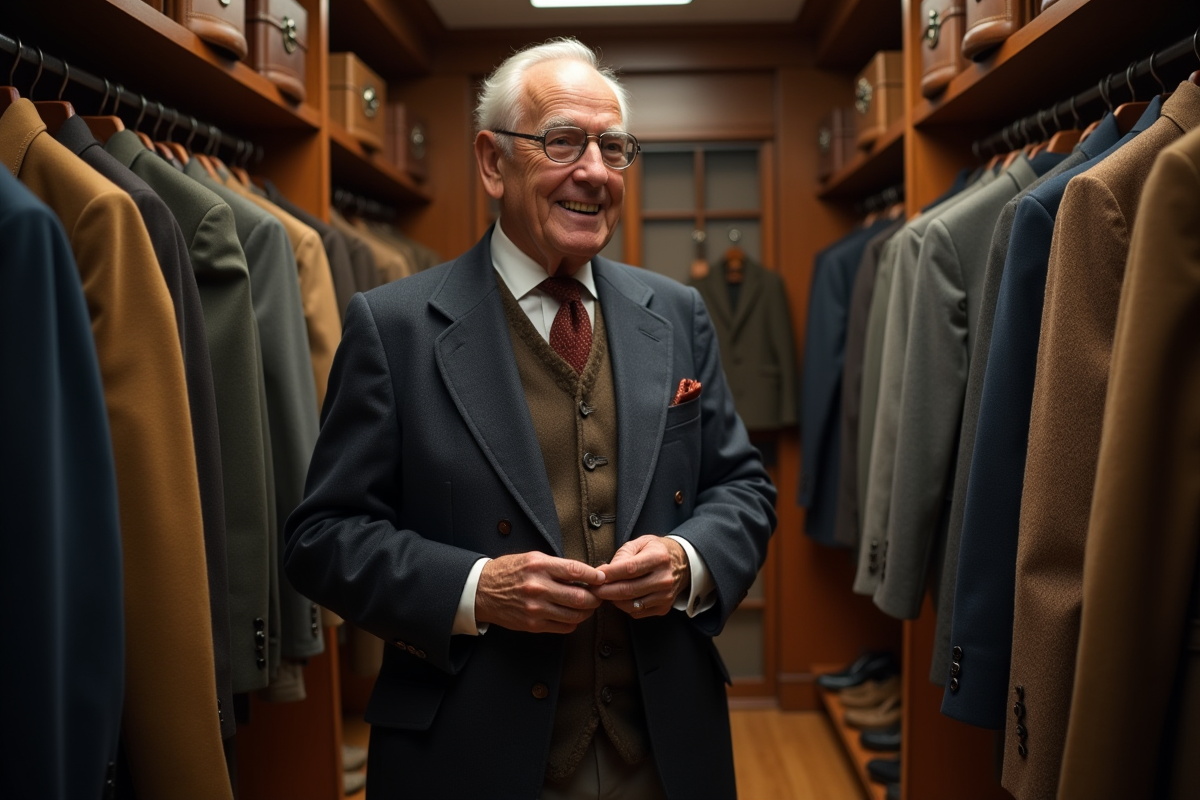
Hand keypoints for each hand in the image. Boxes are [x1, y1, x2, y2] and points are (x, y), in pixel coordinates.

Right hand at [475, 552, 605, 633]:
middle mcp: (538, 588)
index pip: (575, 571)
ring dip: (587, 611)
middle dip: (595, 597)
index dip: (594, 576)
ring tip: (588, 606)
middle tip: (599, 595)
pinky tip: (572, 615)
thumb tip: (584, 573)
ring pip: (575, 615)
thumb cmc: (508, 572)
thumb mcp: (532, 558)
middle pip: (580, 597)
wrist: (481, 591)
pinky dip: (573, 622)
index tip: (601, 578)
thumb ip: (557, 565)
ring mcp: (536, 609)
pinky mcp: (533, 624)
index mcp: (539, 567)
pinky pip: (563, 627)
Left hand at [592, 536, 689, 617]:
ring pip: (631, 604)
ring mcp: (665, 596)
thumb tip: (604, 572)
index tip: (595, 576)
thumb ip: (622, 556)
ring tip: (605, 593)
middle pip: (628, 589)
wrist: (682, 563)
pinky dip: (624, 607)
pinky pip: (637, 612)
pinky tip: (620, 598)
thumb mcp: (640, 544)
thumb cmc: (656, 551)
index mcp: (659, 558)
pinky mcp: (663, 608)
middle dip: (605, 591)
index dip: (609, 574)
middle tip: (593, 589)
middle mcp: (664, 578)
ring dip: (613, 600)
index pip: (629, 569)